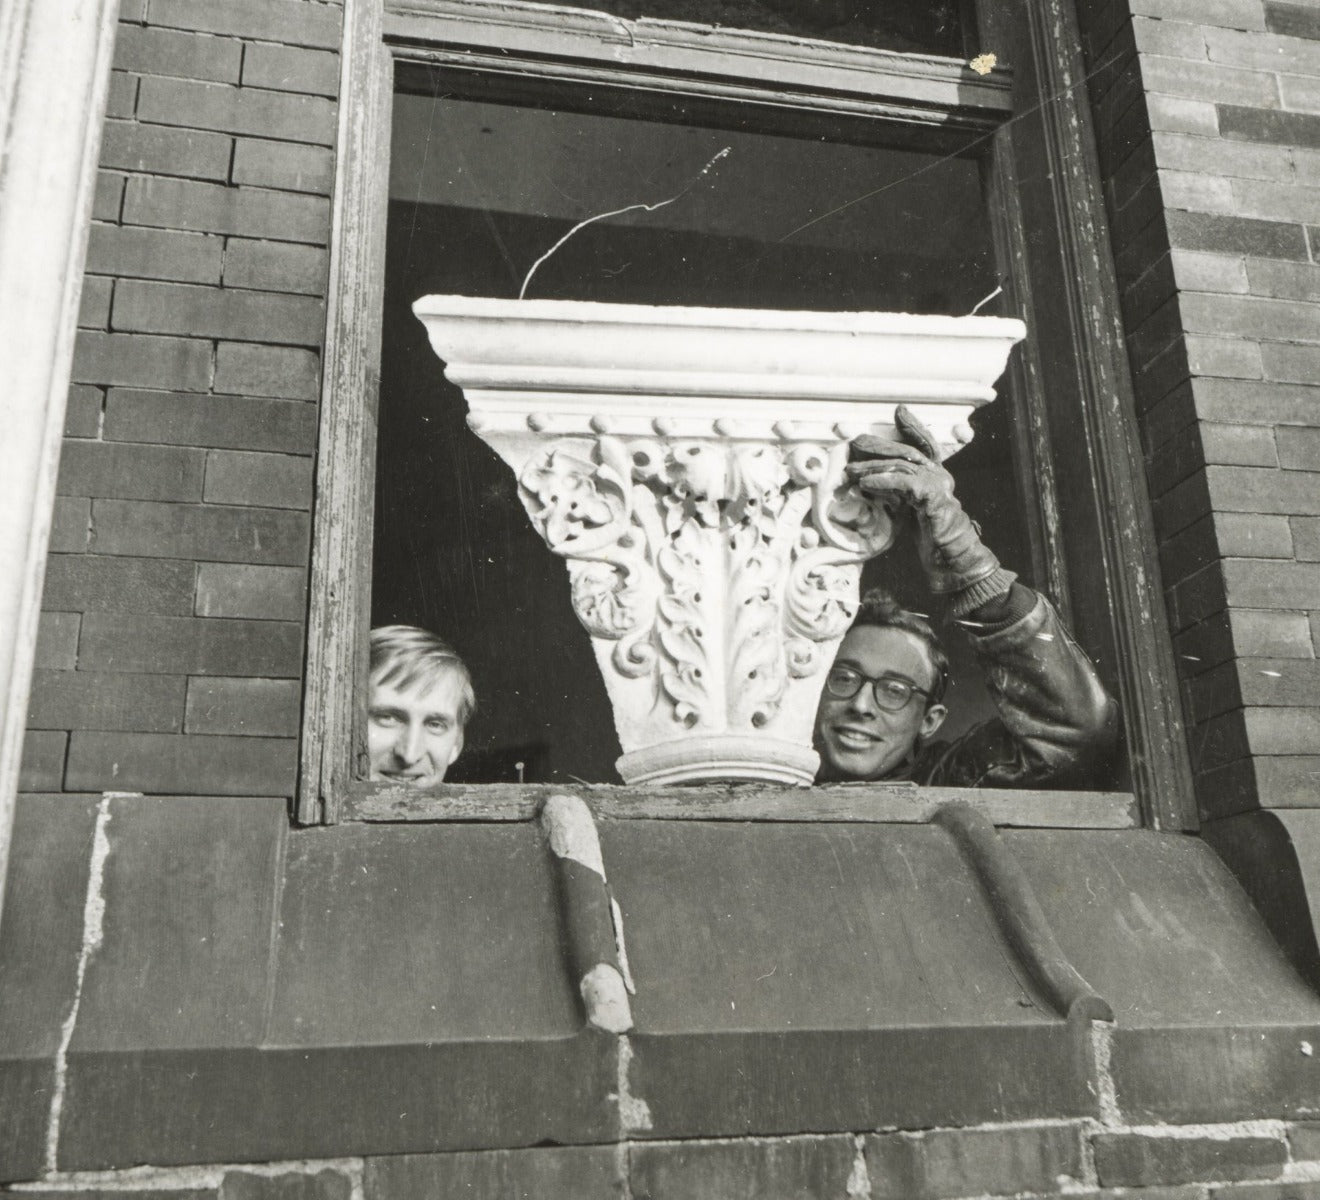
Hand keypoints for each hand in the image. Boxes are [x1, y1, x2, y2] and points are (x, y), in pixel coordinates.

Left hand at [847, 406, 1013, 612]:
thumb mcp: (911, 508)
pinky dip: (882, 481)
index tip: (899, 411)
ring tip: (850, 471)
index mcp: (936, 476)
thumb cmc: (932, 537)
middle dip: (879, 445)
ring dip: (872, 467)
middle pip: (907, 452)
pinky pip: (904, 483)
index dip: (913, 427)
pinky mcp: (933, 498)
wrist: (952, 558)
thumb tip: (868, 482)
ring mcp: (939, 485)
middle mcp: (940, 475)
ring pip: (902, 466)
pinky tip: (865, 484)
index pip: (925, 445)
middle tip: (855, 441)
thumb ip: (897, 492)